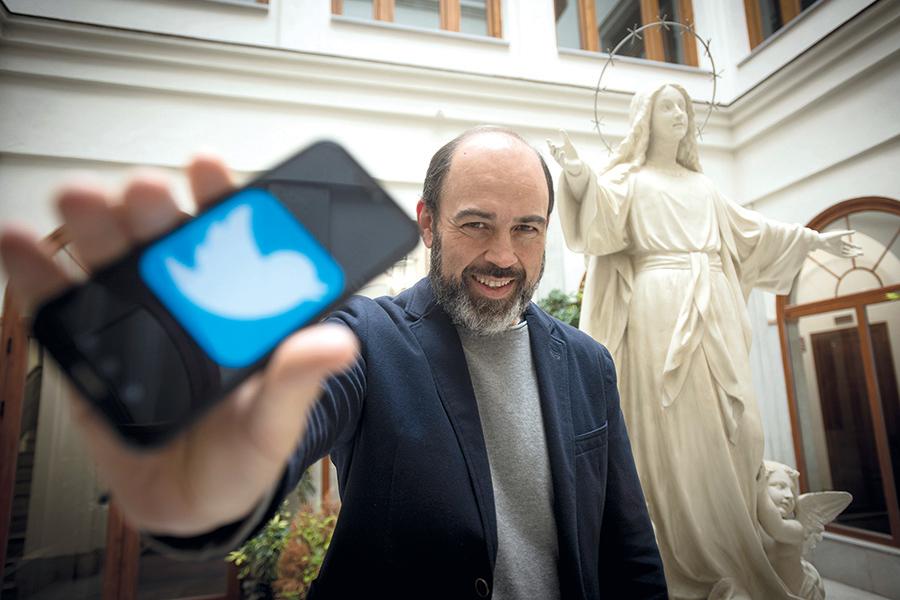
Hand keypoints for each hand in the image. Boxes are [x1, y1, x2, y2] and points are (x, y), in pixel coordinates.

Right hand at [0, 157, 357, 534]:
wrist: (191, 500)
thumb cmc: (241, 452)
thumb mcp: (276, 421)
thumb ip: (296, 381)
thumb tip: (337, 344)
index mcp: (237, 305)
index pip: (231, 238)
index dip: (220, 198)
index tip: (208, 169)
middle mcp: (184, 298)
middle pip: (164, 237)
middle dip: (151, 206)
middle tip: (143, 191)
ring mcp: (135, 316)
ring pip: (111, 256)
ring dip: (93, 223)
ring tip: (79, 200)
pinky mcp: (90, 344)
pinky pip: (59, 301)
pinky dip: (36, 270)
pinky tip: (18, 241)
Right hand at [546, 129, 583, 176]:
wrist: (577, 163)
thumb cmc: (571, 153)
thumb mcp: (568, 144)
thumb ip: (564, 137)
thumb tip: (560, 129)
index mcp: (556, 152)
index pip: (551, 148)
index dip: (549, 144)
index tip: (548, 140)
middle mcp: (557, 157)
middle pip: (552, 153)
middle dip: (552, 149)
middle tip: (553, 144)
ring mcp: (560, 162)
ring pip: (556, 158)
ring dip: (557, 153)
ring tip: (558, 148)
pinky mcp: (565, 165)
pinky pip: (562, 162)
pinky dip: (562, 157)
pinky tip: (563, 152)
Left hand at [818, 229, 861, 257]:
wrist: (822, 241)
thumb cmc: (829, 236)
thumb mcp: (840, 234)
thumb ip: (847, 233)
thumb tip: (855, 231)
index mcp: (840, 242)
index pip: (849, 245)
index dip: (855, 246)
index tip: (860, 247)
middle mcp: (839, 247)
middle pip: (849, 250)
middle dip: (856, 251)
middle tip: (862, 253)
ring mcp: (838, 251)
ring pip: (847, 253)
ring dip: (853, 254)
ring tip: (860, 254)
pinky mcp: (836, 253)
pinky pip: (844, 256)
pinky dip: (849, 256)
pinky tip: (854, 256)